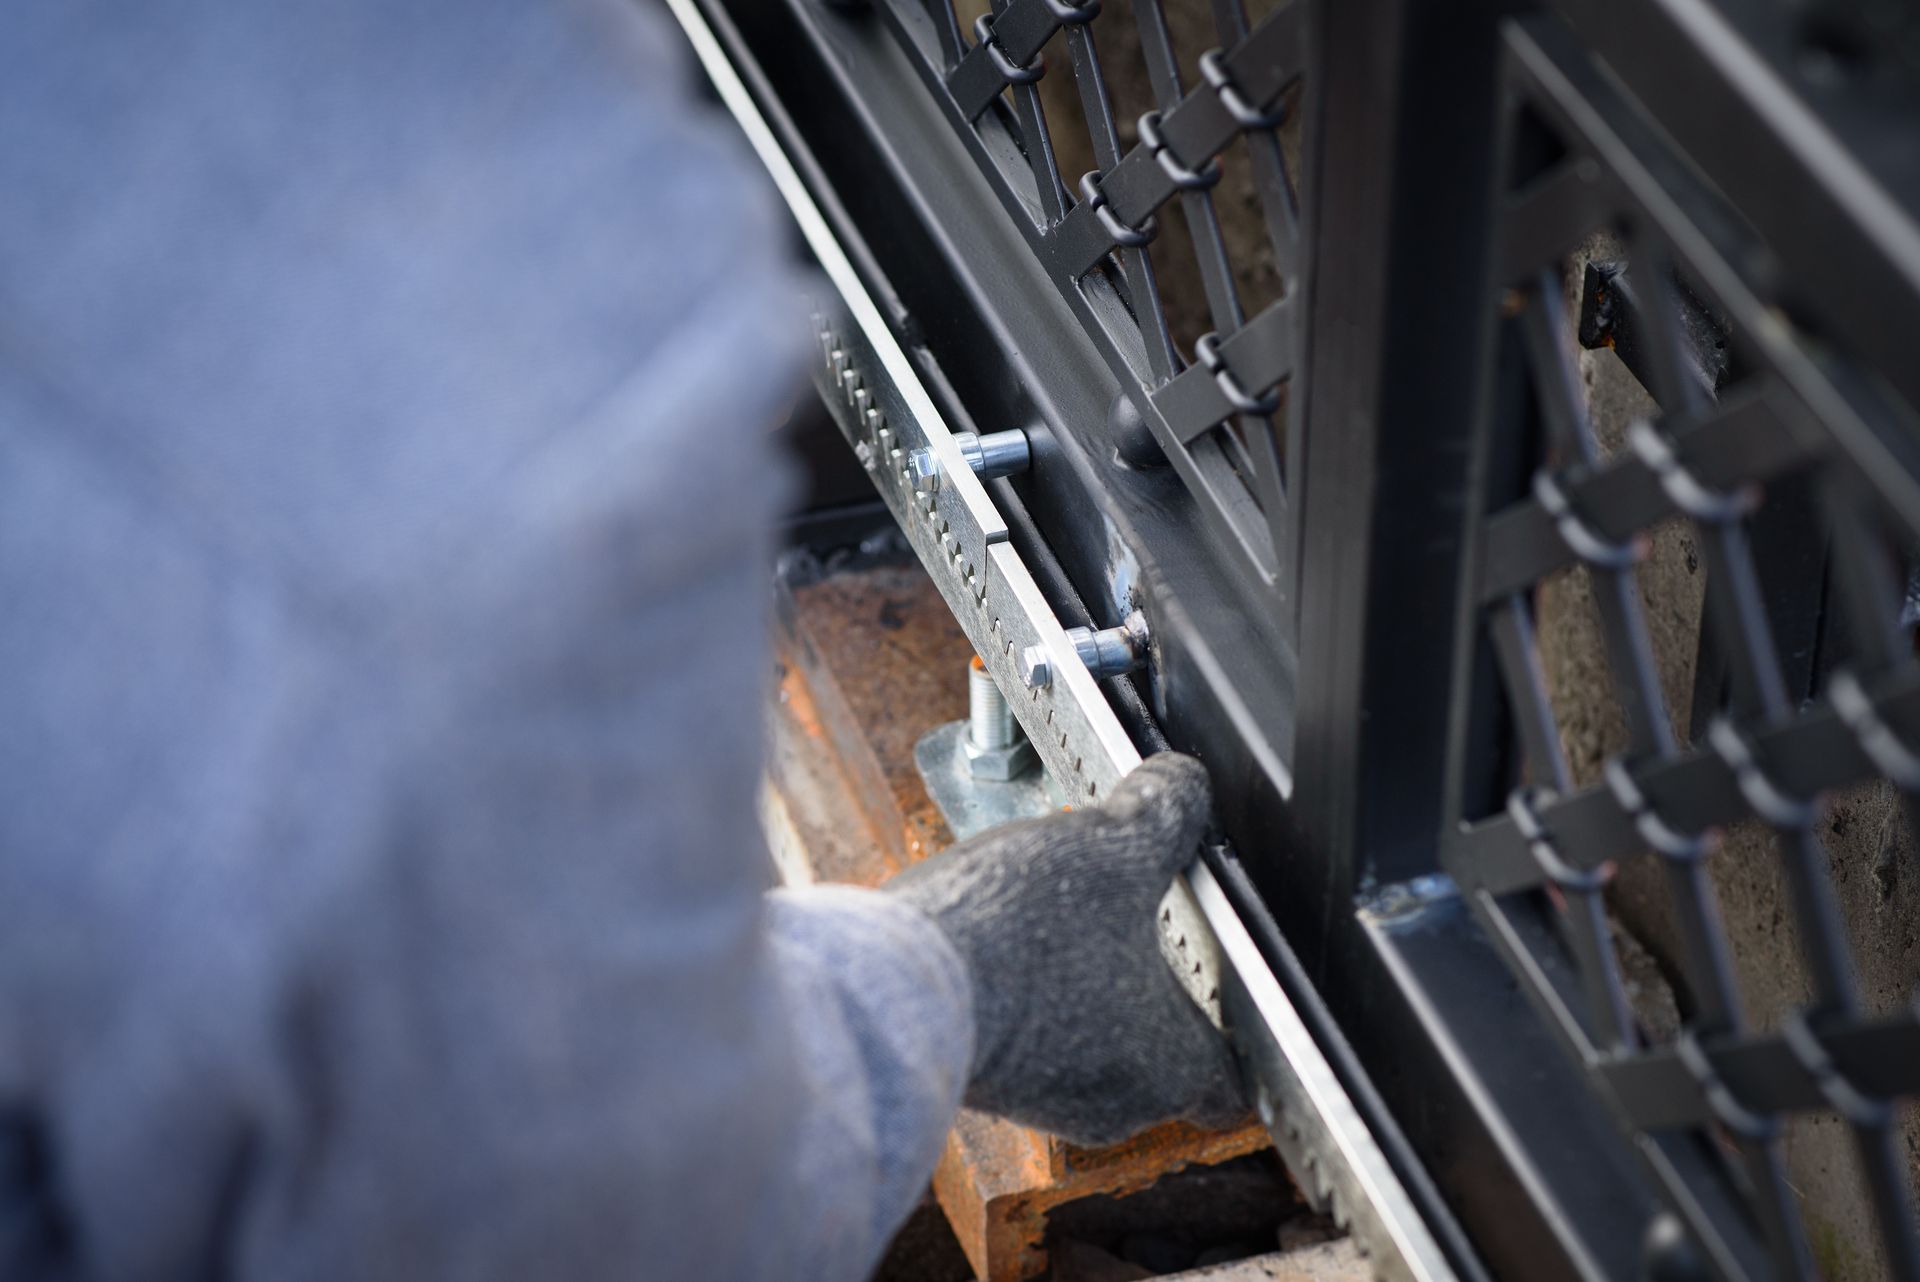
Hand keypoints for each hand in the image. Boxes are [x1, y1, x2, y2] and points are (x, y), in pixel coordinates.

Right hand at [886, 753, 1244, 1145]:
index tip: (1239, 989)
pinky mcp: (980, 1075)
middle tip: (1147, 921)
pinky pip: (1025, 1035)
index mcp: (1168, 1064)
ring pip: (1088, 1043)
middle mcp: (1111, 1101)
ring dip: (1082, 985)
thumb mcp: (1111, 847)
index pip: (1234, 1078)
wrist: (890, 987)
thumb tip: (1185, 782)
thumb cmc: (1015, 936)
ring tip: (1069, 913)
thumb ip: (1163, 813)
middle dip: (1154, 987)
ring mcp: (1039, 1096)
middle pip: (1160, 1054)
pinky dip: (1028, 990)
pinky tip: (1010, 934)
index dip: (1244, 1030)